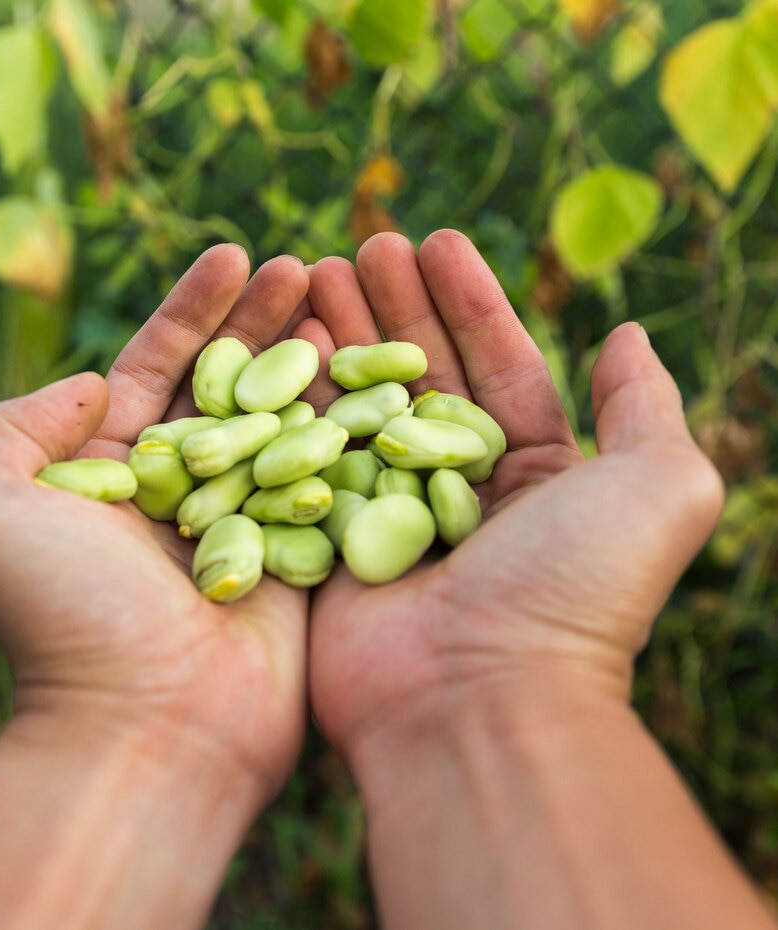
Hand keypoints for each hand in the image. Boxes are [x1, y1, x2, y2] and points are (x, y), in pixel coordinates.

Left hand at [0, 244, 310, 802]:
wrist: (149, 727)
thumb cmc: (63, 619)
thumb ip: (15, 431)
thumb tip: (87, 380)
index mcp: (113, 472)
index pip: (158, 367)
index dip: (194, 309)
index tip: (235, 253)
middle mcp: (182, 490)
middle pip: (229, 383)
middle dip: (264, 321)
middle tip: (305, 265)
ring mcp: (246, 521)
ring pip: (285, 421)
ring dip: (312, 361)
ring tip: (344, 300)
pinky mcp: (300, 554)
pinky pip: (327, 478)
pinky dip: (348, 427)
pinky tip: (376, 378)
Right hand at [300, 229, 723, 764]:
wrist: (478, 701)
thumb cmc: (573, 590)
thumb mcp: (659, 486)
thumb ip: (647, 404)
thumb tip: (625, 332)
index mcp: (534, 475)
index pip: (498, 364)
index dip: (469, 299)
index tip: (436, 240)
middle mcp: (459, 492)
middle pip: (421, 376)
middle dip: (394, 307)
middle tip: (362, 245)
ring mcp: (388, 516)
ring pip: (361, 406)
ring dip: (341, 336)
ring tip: (312, 270)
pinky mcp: (328, 541)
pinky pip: (310, 456)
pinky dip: (298, 397)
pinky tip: (282, 339)